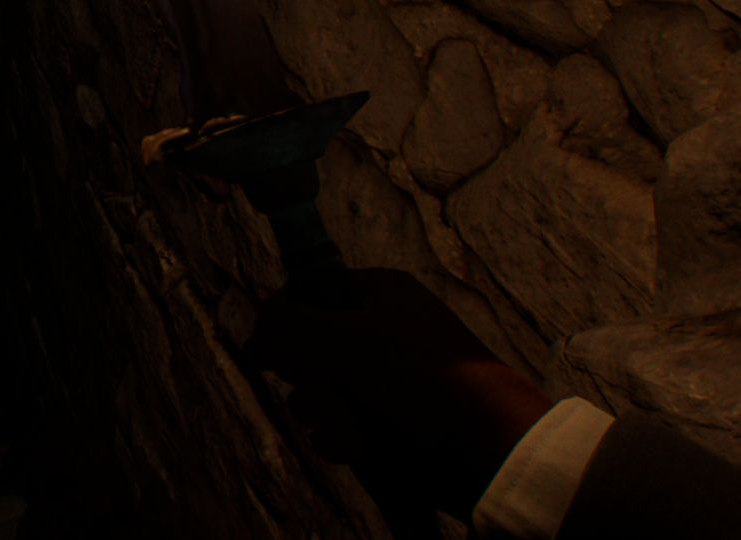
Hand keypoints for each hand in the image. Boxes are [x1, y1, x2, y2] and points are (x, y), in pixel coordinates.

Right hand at [244, 267, 553, 518]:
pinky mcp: (389, 419)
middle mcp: (380, 330)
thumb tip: (256, 323)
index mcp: (378, 293)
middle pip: (309, 347)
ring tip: (347, 426)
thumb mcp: (345, 338)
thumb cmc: (418, 377)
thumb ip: (288, 324)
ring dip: (324, 413)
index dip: (283, 320)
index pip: (308, 292)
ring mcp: (386, 377)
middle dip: (307, 378)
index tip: (265, 350)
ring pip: (321, 392)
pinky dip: (343, 437)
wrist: (484, 445)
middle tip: (322, 390)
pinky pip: (343, 424)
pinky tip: (357, 447)